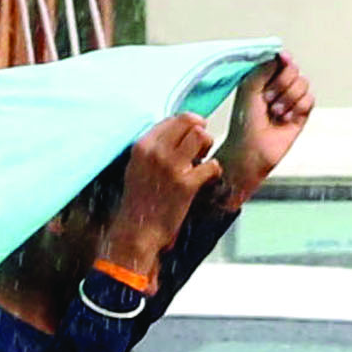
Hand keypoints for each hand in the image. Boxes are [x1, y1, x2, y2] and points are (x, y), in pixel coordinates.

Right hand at [107, 112, 223, 272]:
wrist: (138, 232)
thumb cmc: (139, 202)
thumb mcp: (137, 167)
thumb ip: (153, 149)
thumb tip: (176, 134)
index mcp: (143, 145)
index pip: (173, 119)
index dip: (188, 125)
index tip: (191, 136)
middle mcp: (156, 152)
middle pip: (189, 122)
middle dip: (200, 132)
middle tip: (200, 148)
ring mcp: (171, 167)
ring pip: (201, 136)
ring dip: (208, 146)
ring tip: (203, 161)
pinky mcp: (186, 185)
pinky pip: (211, 165)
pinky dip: (214, 171)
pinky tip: (208, 179)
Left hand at [216, 54, 313, 201]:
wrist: (252, 149)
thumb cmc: (245, 121)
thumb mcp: (249, 86)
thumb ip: (266, 66)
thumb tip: (283, 55)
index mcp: (264, 77)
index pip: (281, 59)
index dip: (281, 63)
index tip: (277, 66)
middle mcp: (278, 86)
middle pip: (294, 70)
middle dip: (282, 84)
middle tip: (267, 99)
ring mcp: (291, 100)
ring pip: (303, 84)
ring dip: (288, 98)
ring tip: (275, 112)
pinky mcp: (301, 114)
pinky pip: (309, 100)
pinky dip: (297, 108)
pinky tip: (286, 119)